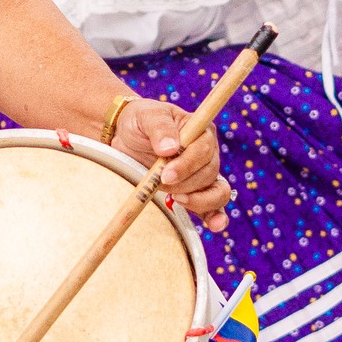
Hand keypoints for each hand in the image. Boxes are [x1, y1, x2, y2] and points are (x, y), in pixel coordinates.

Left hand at [111, 98, 231, 233]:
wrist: (125, 138)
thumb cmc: (139, 122)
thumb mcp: (146, 116)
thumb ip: (160, 128)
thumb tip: (170, 147)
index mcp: (200, 130)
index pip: (204, 149)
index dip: (187, 164)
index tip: (165, 173)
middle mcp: (207, 153)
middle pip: (209, 173)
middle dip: (184, 183)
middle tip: (160, 183)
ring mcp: (203, 175)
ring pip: (216, 192)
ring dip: (197, 200)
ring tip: (175, 199)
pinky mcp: (195, 193)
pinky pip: (213, 208)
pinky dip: (216, 217)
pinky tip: (214, 225)